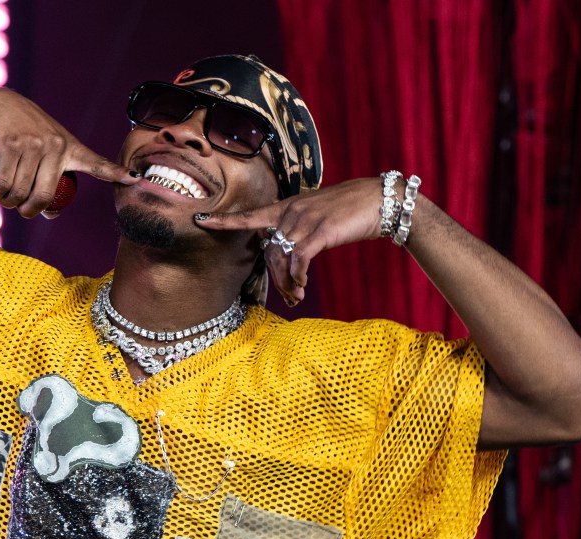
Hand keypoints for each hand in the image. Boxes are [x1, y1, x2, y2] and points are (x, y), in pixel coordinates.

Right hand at [0, 87, 140, 217]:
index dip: (116, 173)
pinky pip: (4, 182)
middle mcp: (56, 146)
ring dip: (8, 201)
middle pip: (45, 196)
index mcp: (69, 148)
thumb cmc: (19, 130)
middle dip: (29, 210)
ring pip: (21, 191)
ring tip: (3, 196)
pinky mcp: (12, 144)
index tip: (135, 178)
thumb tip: (51, 215)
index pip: (96, 163)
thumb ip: (50, 177)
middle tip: (21, 210)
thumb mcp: (43, 148)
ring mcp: (34, 144)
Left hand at [194, 178, 384, 305]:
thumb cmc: (352, 210)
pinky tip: (301, 285)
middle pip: (269, 250)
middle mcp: (291, 212)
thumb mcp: (320, 215)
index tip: (201, 219)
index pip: (251, 215)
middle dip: (275, 277)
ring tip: (297, 295)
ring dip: (287, 282)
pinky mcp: (320, 232)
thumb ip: (301, 228)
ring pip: (282, 258)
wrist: (380, 200)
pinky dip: (297, 275)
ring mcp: (304, 220)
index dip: (225, 220)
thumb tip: (292, 249)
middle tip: (288, 296)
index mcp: (288, 206)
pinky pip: (299, 259)